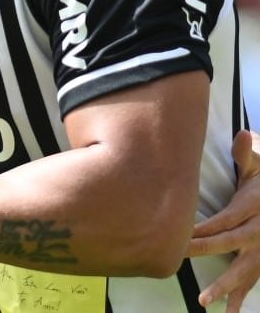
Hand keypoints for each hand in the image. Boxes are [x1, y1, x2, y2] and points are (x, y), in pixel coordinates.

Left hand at [188, 129, 259, 310]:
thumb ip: (248, 154)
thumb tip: (242, 135)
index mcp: (253, 207)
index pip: (226, 218)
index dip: (204, 225)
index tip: (180, 232)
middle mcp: (259, 232)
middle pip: (229, 242)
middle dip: (204, 249)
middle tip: (180, 256)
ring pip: (243, 270)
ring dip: (224, 286)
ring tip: (205, 302)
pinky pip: (253, 281)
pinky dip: (240, 297)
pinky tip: (228, 312)